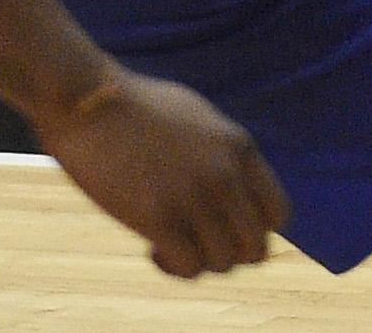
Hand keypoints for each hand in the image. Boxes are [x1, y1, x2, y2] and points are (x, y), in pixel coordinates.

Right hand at [30, 66, 287, 278]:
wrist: (92, 103)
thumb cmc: (139, 108)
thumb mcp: (200, 120)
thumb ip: (222, 152)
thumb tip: (231, 184)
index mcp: (241, 148)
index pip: (278, 214)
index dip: (253, 232)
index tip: (223, 228)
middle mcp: (226, 174)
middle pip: (256, 248)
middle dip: (228, 255)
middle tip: (197, 243)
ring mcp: (194, 195)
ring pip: (223, 263)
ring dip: (199, 263)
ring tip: (171, 244)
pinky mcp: (157, 215)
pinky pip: (188, 266)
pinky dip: (174, 268)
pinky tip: (152, 248)